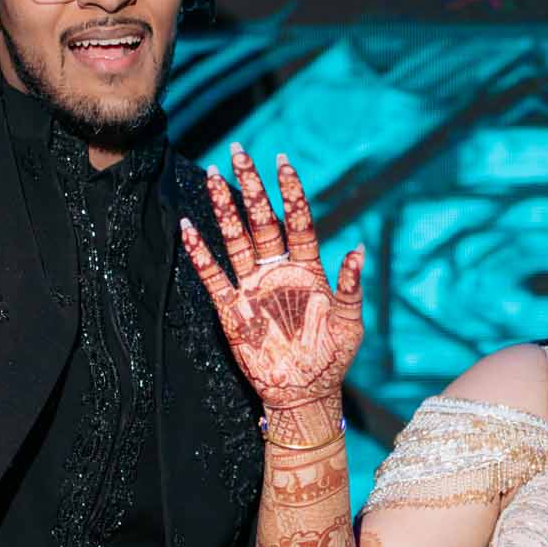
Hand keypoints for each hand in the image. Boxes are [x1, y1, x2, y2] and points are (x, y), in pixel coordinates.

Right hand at [181, 144, 364, 414]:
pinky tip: (188, 229)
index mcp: (308, 269)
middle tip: (239, 153)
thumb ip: (351, 286)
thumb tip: (359, 249)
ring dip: (225, 210)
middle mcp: (278, 271)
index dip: (291, 192)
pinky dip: (200, 254)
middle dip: (251, 187)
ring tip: (213, 178)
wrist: (304, 392)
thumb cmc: (332, 358)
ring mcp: (253, 287)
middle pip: (262, 220)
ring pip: (236, 239)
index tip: (283, 162)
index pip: (298, 221)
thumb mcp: (350, 323)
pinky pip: (213, 276)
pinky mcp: (232, 308)